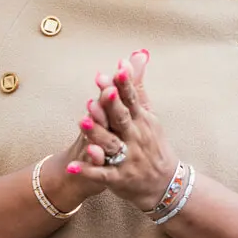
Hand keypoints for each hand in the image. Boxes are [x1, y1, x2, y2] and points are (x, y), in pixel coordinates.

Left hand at [69, 54, 177, 212]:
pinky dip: (87, 170)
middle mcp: (135, 137)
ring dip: (97, 134)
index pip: (133, 98)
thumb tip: (138, 54)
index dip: (126, 84)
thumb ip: (138, 85)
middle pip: (122, 118)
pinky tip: (73, 166)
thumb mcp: (148, 114)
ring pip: (111, 145)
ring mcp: (127, 158)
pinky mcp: (118, 177)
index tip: (119, 67)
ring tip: (83, 121)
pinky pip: (101, 174)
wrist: (164, 183)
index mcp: (141, 119)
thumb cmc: (152, 143)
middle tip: (103, 89)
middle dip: (112, 105)